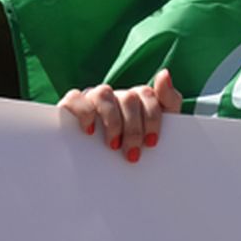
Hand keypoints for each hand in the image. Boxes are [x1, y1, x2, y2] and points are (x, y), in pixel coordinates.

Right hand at [58, 69, 181, 162]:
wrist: (107, 167)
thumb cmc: (135, 143)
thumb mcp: (160, 125)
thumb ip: (169, 99)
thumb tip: (164, 73)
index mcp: (136, 96)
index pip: (147, 94)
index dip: (152, 118)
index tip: (152, 143)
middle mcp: (116, 94)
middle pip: (128, 98)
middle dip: (133, 128)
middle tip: (132, 153)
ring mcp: (93, 97)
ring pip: (103, 93)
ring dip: (112, 121)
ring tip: (113, 145)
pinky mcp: (72, 105)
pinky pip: (74, 98)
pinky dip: (83, 112)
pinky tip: (89, 130)